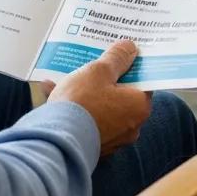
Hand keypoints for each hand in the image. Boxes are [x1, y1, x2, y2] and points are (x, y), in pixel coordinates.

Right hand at [45, 40, 152, 154]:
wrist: (55, 142)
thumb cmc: (82, 102)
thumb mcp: (99, 70)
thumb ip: (117, 57)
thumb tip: (130, 48)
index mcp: (139, 107)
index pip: (143, 81)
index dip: (131, 67)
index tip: (119, 57)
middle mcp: (131, 127)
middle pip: (122, 96)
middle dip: (106, 80)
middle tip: (94, 66)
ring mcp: (112, 140)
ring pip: (102, 108)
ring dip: (87, 94)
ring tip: (67, 78)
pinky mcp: (93, 147)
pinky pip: (88, 121)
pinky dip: (77, 109)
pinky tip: (54, 93)